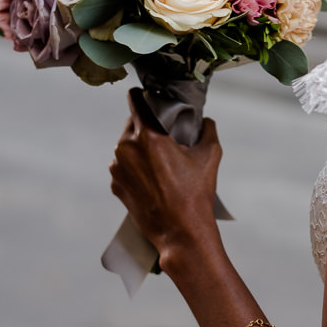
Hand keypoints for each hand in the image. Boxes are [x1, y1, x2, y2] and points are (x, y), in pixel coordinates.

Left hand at [109, 90, 222, 257]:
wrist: (180, 233)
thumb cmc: (196, 194)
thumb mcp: (210, 156)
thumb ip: (208, 130)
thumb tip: (206, 121)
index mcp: (148, 137)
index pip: (135, 102)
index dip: (140, 94)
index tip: (144, 93)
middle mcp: (126, 149)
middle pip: (131, 124)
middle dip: (145, 124)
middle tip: (163, 133)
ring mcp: (117, 169)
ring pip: (125, 146)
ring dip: (138, 147)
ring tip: (159, 159)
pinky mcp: (116, 186)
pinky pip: (123, 167)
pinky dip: (134, 167)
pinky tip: (152, 177)